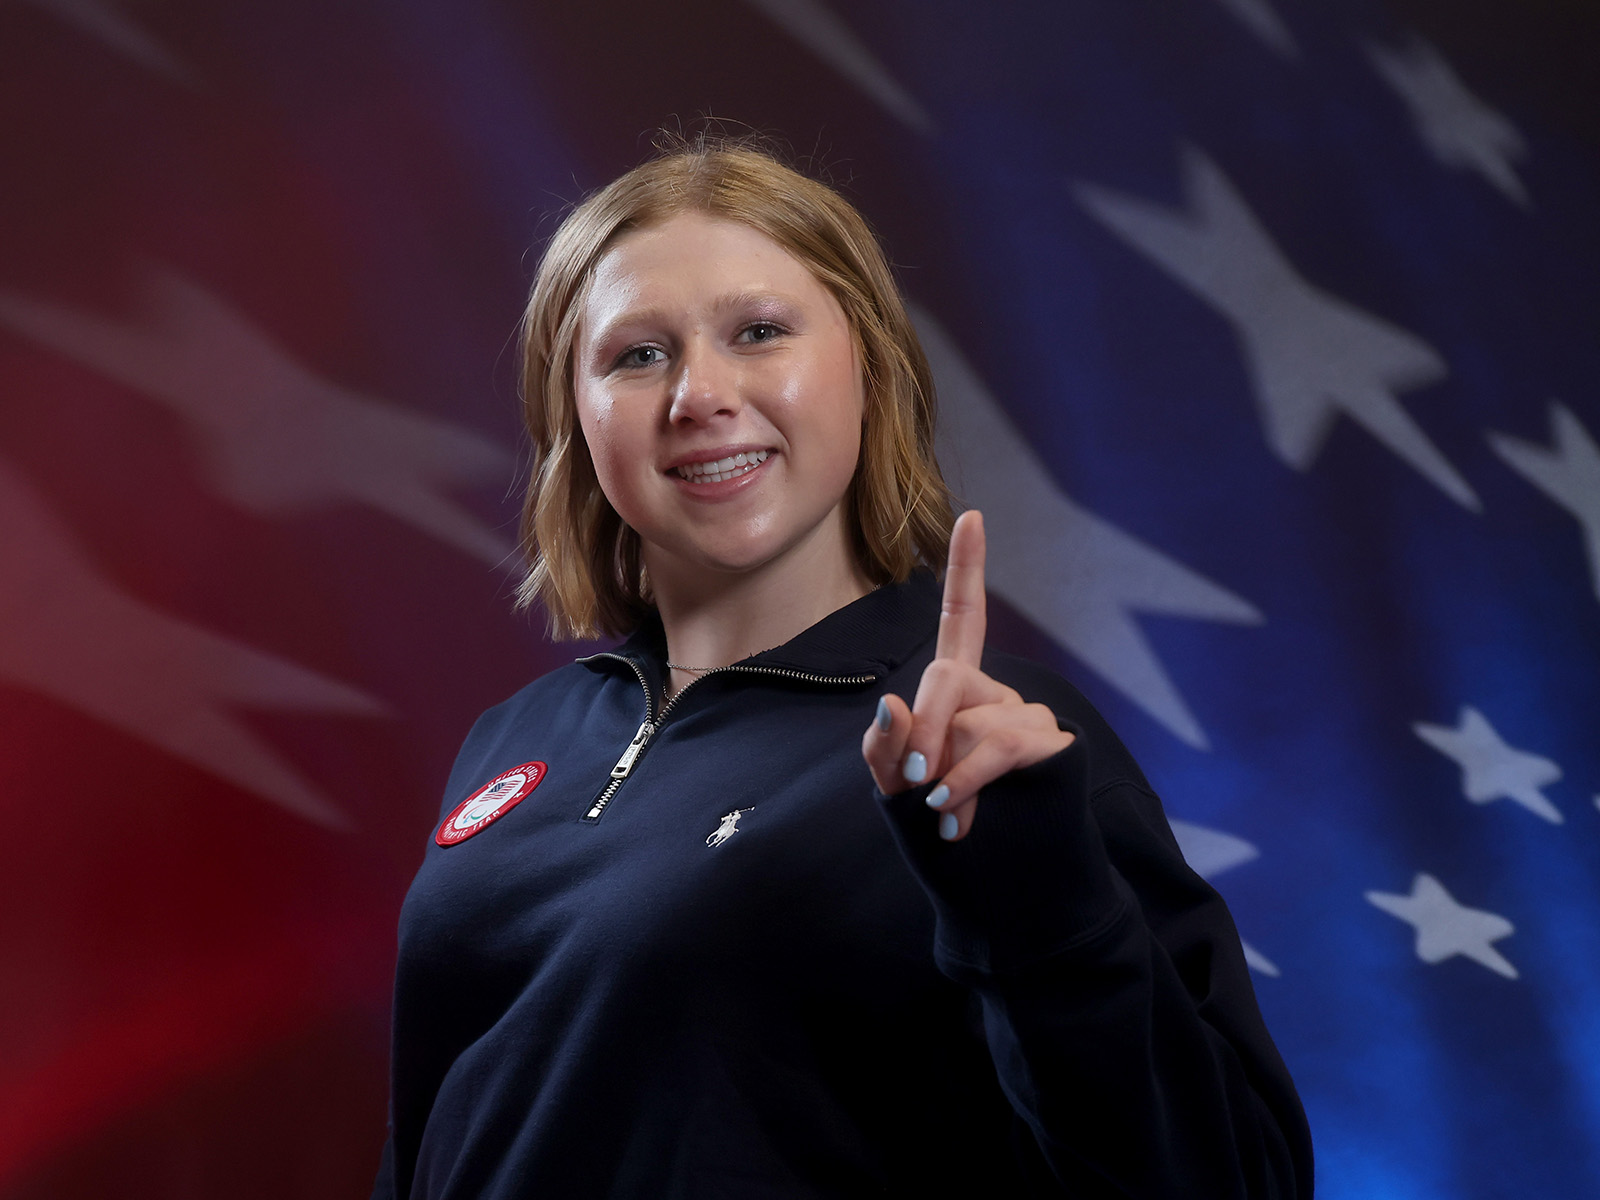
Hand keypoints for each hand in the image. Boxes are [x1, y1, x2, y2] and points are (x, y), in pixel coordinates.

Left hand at [862, 511, 1075, 839]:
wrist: (996, 898)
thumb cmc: (943, 840)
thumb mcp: (895, 795)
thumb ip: (884, 752)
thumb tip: (891, 704)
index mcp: (959, 694)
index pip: (964, 619)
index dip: (967, 569)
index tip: (972, 515)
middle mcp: (998, 696)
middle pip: (948, 679)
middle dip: (921, 731)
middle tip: (914, 783)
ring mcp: (1030, 718)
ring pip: (975, 719)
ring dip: (947, 770)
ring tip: (944, 812)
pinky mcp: (1055, 746)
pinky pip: (1004, 744)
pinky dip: (971, 778)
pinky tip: (957, 812)